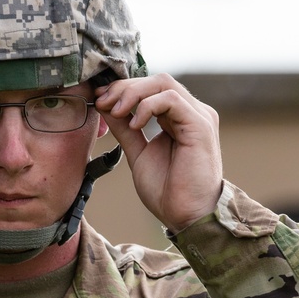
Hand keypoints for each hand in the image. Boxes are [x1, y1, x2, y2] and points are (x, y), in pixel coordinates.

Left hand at [94, 74, 222, 231]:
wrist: (188, 216)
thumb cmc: (168, 191)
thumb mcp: (139, 153)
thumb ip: (125, 129)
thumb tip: (105, 107)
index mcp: (179, 118)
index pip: (151, 88)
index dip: (123, 89)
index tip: (99, 100)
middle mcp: (191, 112)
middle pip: (155, 81)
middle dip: (124, 88)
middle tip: (102, 102)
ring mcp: (198, 116)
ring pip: (163, 84)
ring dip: (133, 93)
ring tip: (116, 112)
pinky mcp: (200, 125)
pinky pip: (171, 99)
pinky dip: (148, 106)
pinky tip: (135, 124)